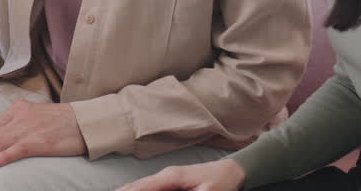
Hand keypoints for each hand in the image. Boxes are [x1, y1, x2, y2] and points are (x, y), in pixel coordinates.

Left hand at [0, 100, 86, 170]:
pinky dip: (1, 157)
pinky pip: (14, 150)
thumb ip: (22, 122)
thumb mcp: (39, 114)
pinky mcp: (38, 142)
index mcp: (20, 108)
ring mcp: (28, 129)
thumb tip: (7, 137)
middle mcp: (21, 116)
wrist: (85, 121)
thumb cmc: (65, 121)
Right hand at [116, 159, 246, 190]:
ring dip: (128, 190)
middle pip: (136, 186)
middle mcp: (165, 175)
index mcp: (171, 177)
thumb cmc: (221, 183)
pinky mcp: (170, 181)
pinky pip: (148, 187)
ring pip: (140, 186)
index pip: (142, 187)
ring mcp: (167, 177)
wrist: (232, 171)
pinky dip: (137, 190)